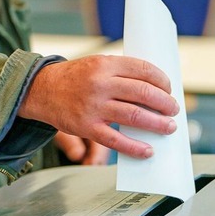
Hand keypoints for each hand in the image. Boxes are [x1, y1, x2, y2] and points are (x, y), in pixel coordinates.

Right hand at [18, 55, 179, 158]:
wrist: (40, 90)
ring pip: (134, 116)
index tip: (169, 89)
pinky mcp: (87, 127)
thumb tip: (157, 89)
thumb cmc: (76, 78)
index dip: (162, 80)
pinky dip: (135, 147)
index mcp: (105, 64)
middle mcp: (100, 84)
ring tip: (169, 127)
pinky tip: (148, 150)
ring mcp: (94, 107)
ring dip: (157, 123)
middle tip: (174, 109)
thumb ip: (122, 73)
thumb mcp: (97, 64)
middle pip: (143, 93)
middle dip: (165, 103)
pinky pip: (116, 140)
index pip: (143, 70)